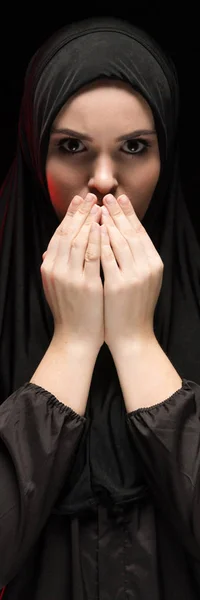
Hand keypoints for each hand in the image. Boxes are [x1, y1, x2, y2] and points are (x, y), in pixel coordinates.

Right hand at [41, 193, 103, 353]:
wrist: (75, 338)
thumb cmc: (71, 312)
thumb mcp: (57, 287)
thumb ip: (56, 268)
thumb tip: (50, 251)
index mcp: (49, 267)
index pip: (59, 234)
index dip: (70, 216)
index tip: (80, 200)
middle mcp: (55, 270)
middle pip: (67, 233)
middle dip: (79, 212)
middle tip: (90, 196)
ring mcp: (69, 277)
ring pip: (78, 241)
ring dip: (89, 222)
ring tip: (100, 207)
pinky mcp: (85, 285)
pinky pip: (92, 257)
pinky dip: (97, 240)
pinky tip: (104, 229)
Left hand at [100, 194, 163, 352]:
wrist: (131, 336)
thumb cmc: (131, 308)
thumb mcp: (139, 280)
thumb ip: (133, 259)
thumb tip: (119, 235)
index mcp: (154, 263)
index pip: (140, 232)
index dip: (129, 214)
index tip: (119, 199)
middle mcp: (147, 267)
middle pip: (130, 232)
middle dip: (118, 212)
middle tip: (107, 196)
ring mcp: (134, 276)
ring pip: (119, 241)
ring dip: (107, 222)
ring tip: (97, 207)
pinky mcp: (118, 285)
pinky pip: (106, 258)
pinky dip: (99, 242)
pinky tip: (92, 230)